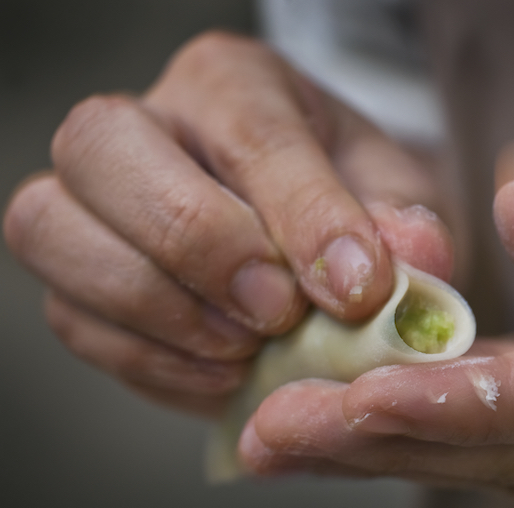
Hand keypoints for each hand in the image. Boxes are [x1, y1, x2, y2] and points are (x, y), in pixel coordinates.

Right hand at [3, 31, 456, 415]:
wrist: (316, 243)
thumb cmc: (350, 201)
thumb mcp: (395, 197)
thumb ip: (407, 223)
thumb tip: (416, 259)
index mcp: (234, 84)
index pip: (249, 130)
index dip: (303, 214)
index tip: (357, 290)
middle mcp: (146, 124)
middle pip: (105, 147)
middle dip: (196, 243)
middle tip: (278, 311)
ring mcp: (94, 200)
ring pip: (52, 227)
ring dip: (157, 307)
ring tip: (248, 349)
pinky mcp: (78, 278)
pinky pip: (73, 316)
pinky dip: (149, 358)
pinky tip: (223, 372)